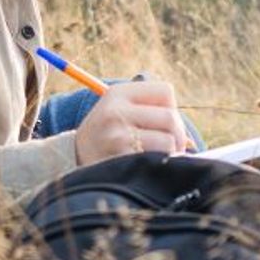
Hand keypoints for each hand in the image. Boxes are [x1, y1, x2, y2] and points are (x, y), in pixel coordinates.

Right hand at [73, 79, 189, 165]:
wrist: (71, 162)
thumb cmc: (107, 136)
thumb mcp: (120, 111)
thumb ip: (151, 111)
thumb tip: (188, 138)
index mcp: (118, 93)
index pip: (165, 91)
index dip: (170, 108)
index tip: (162, 124)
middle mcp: (115, 111)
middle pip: (171, 118)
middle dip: (178, 135)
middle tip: (171, 147)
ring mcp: (117, 136)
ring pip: (169, 141)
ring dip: (171, 153)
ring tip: (157, 158)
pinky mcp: (121, 160)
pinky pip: (159, 161)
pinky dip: (162, 165)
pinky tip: (149, 168)